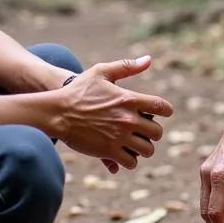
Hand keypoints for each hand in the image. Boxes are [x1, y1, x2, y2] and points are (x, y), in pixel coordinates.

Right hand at [56, 55, 172, 170]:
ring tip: (135, 144)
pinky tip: (123, 155)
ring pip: (147, 150)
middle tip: (144, 131)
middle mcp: (128, 119)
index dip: (166, 111)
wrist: (57, 112)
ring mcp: (119, 137)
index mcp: (129, 99)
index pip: (162, 107)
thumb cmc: (78, 91)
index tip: (162, 113)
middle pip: (157, 132)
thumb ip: (126, 67)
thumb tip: (148, 60)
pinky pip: (130, 163)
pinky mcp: (109, 152)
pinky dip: (130, 161)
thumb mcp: (101, 72)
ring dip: (143, 148)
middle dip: (153, 132)